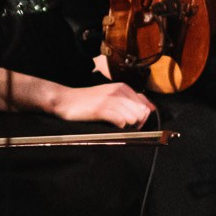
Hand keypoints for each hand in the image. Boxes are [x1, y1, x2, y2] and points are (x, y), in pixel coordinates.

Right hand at [36, 80, 155, 128]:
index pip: (146, 106)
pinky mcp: (102, 109)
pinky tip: (112, 125)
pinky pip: (121, 121)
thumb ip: (131, 99)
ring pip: (133, 118)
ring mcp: (110, 100)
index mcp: (123, 87)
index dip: (142, 118)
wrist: (65, 100)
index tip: (133, 123)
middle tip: (125, 127)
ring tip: (117, 126)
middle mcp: (119, 91)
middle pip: (141, 113)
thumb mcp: (112, 95)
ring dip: (128, 126)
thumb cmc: (89, 100)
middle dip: (136, 123)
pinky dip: (119, 127)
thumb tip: (150, 108)